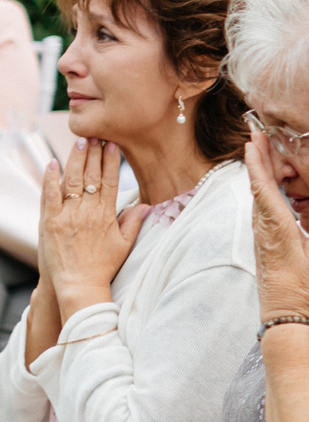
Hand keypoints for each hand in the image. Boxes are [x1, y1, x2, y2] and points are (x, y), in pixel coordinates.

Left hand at [37, 138, 143, 310]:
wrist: (79, 285)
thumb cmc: (103, 267)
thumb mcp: (124, 245)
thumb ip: (133, 222)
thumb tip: (144, 205)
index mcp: (107, 216)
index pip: (109, 182)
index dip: (111, 162)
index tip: (112, 145)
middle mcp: (87, 213)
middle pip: (91, 176)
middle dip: (94, 154)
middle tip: (95, 135)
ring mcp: (68, 216)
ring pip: (72, 181)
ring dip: (75, 159)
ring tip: (79, 142)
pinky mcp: (50, 222)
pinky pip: (50, 196)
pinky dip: (51, 179)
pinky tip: (53, 164)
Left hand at [244, 133, 308, 319]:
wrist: (282, 306)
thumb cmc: (301, 284)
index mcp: (277, 226)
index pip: (263, 188)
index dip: (257, 163)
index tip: (254, 142)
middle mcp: (263, 225)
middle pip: (256, 185)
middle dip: (256, 159)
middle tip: (256, 134)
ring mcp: (260, 231)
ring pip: (256, 194)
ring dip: (259, 172)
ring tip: (262, 151)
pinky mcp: (262, 236)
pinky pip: (259, 206)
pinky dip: (262, 188)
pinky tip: (268, 183)